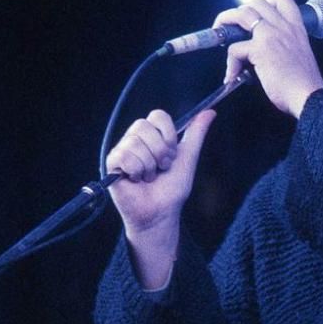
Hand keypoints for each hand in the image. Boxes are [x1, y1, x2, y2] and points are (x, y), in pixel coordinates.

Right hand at [105, 108, 215, 286]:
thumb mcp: (188, 157)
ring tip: (150, 177)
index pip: (157, 115)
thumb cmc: (172, 188)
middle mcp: (135, 139)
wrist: (162, 211)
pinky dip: (137, 171)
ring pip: (135, 143)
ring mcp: (122, 150)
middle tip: (162, 167)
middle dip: (160, 151)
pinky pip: (124, 156)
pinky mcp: (112, 163)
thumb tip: (210, 112)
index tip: (173, 152)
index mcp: (152, 135)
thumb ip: (196, 133)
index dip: (168, 133)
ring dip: (149, 165)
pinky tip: (137, 180)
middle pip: (143, 126)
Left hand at [213, 0, 322, 117]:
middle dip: (240, 11)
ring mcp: (270, 35)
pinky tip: (233, 75)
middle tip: (233, 27)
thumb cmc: (305, 83)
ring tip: (220, 36)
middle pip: (256, 2)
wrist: (309, 96)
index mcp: (296, 28)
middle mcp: (284, 26)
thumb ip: (282, 46)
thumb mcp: (299, 54)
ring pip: (241, 14)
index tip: (257, 16)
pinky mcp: (259, 50)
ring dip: (226, 23)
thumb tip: (259, 50)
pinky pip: (234, 49)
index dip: (265, 2)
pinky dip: (230, 63)